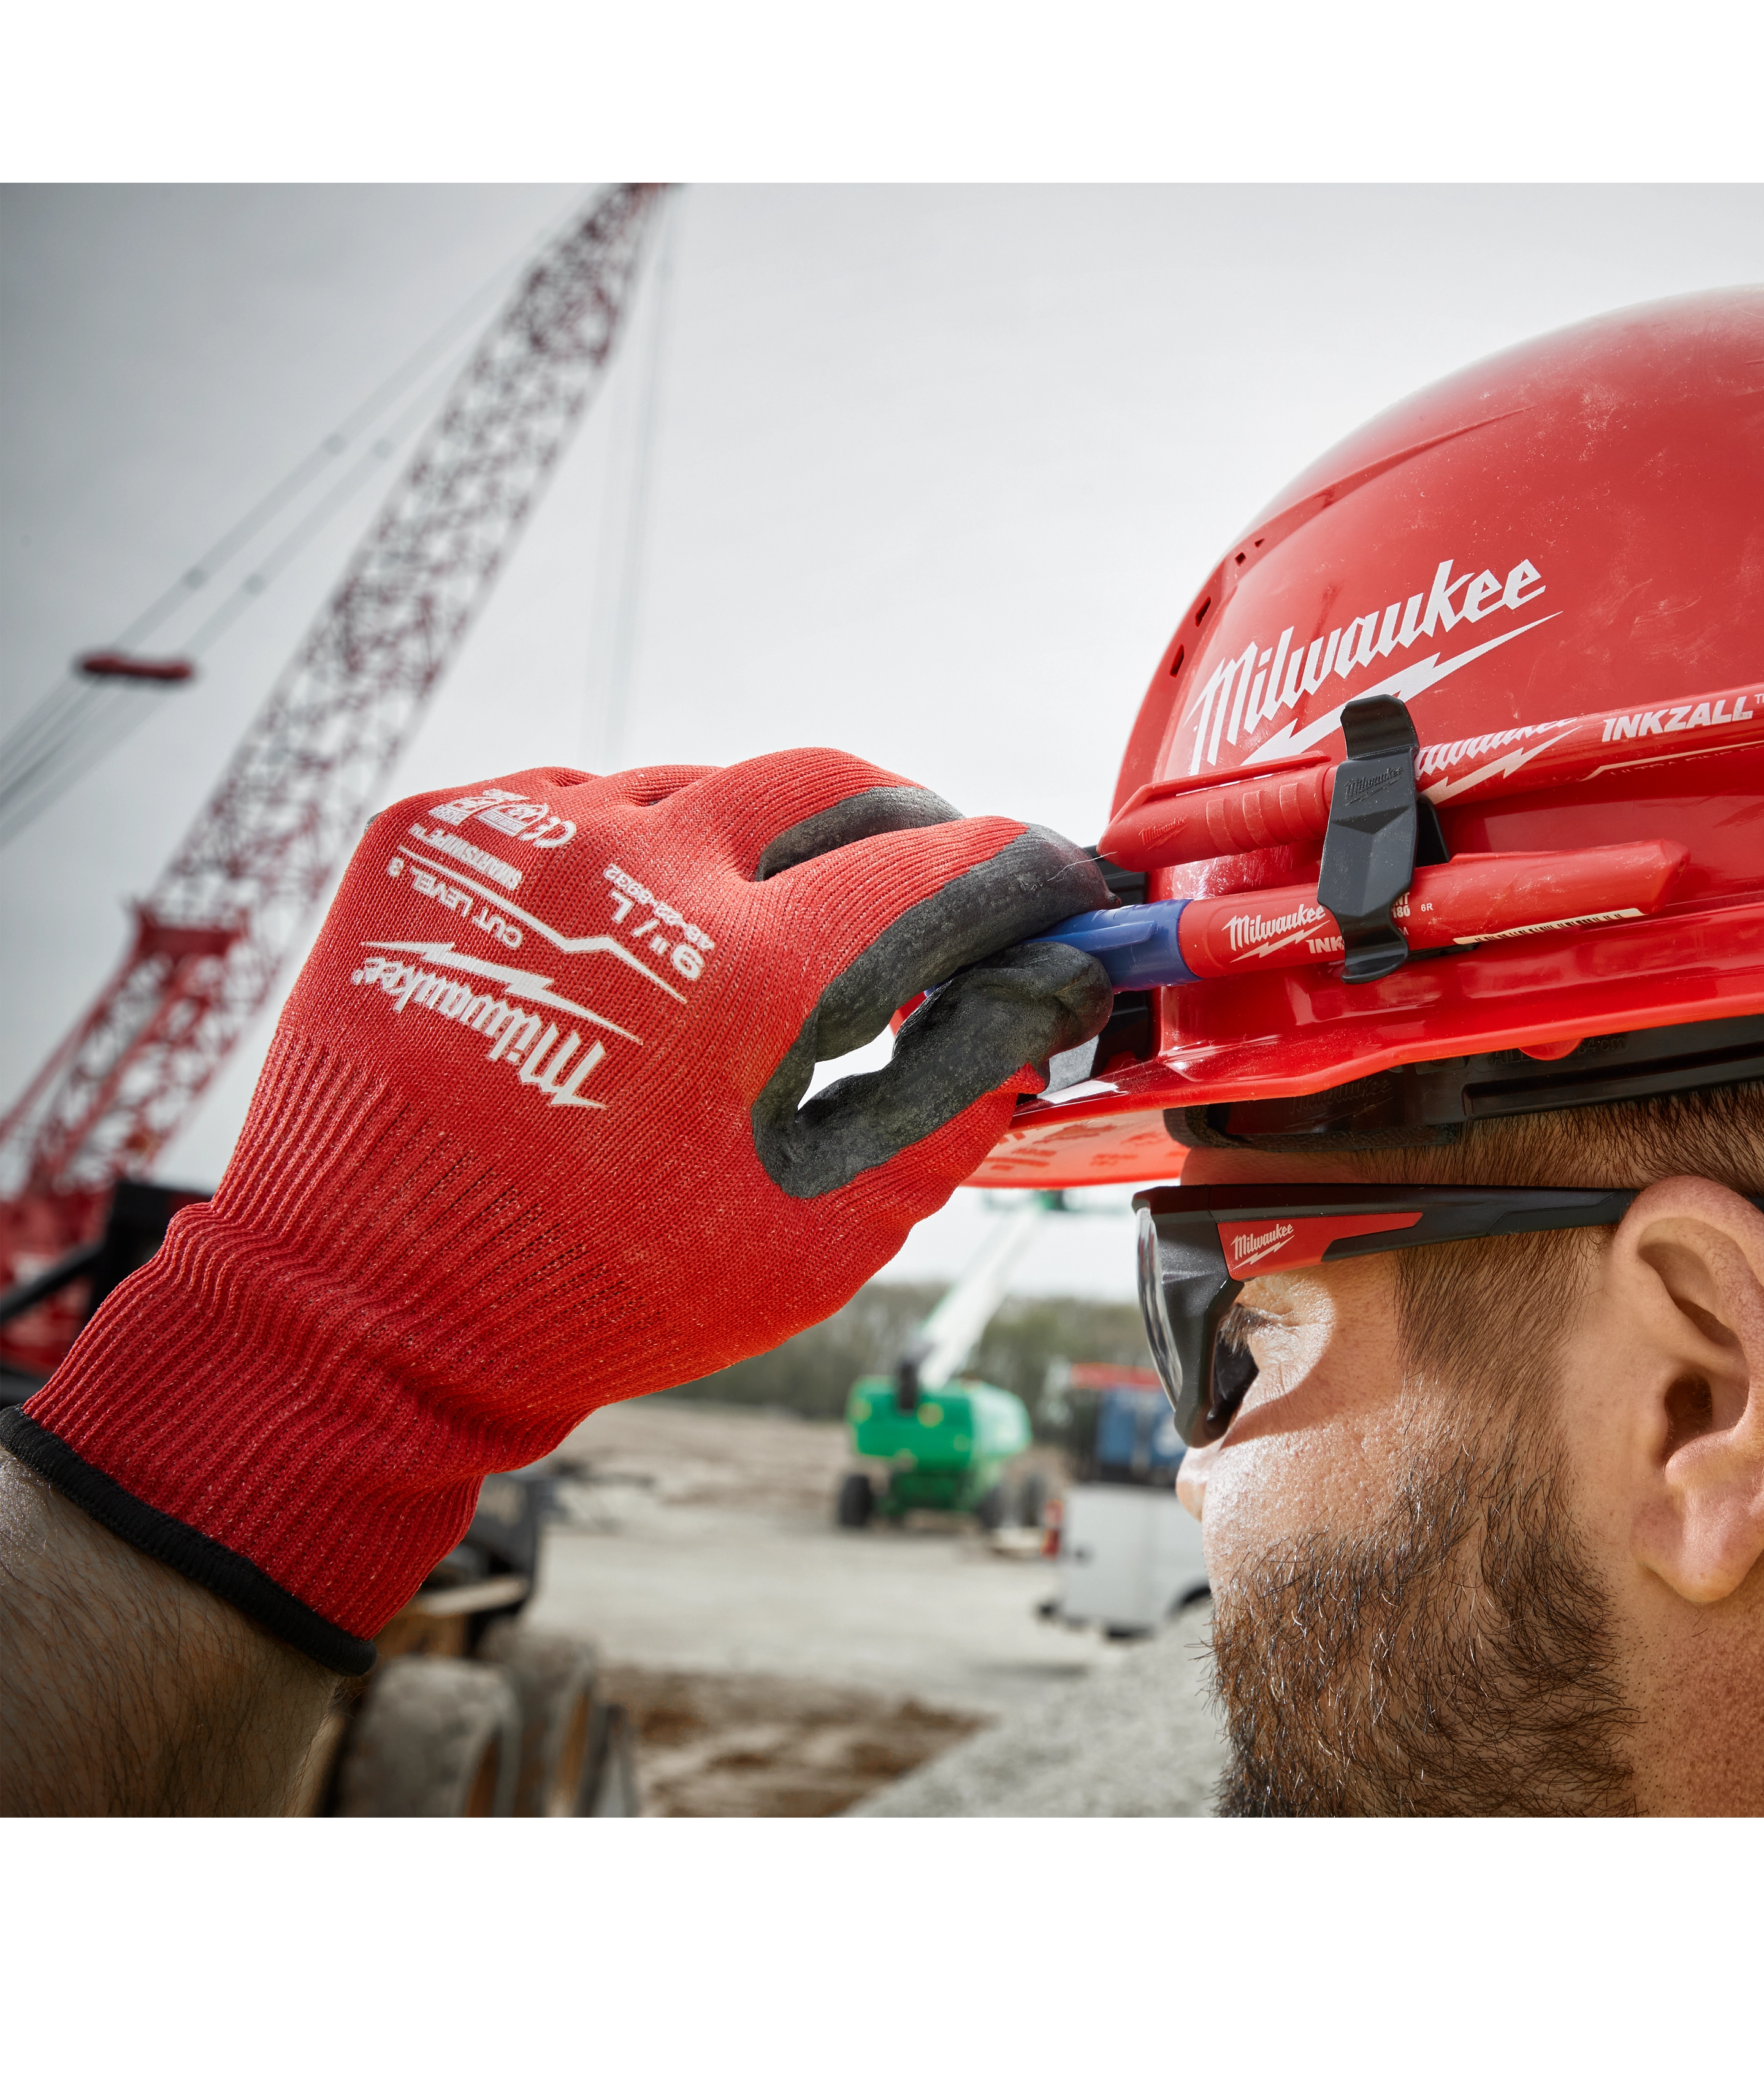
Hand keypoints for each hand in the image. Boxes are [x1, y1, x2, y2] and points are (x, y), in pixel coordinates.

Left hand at [0, 752, 1108, 1666]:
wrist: (366, 1313)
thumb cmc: (610, 1291)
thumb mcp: (823, 1229)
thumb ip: (957, 1098)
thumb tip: (1045, 994)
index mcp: (741, 975)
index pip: (940, 863)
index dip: (1024, 872)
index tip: (1062, 886)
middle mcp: (630, 873)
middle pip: (836, 784)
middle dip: (912, 834)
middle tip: (934, 899)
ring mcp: (520, 840)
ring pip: (708, 786)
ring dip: (768, 850)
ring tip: (767, 947)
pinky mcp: (435, 838)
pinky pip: (585, 805)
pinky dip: (641, 860)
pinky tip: (642, 948)